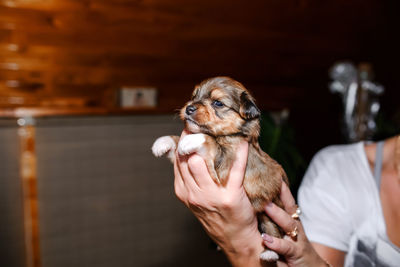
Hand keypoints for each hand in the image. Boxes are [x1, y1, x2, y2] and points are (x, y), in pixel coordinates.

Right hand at [173, 131, 264, 266]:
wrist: (235, 238)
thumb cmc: (216, 215)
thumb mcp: (196, 197)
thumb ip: (190, 176)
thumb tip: (190, 150)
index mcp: (183, 190)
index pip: (177, 158)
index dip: (183, 139)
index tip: (190, 125)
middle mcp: (193, 193)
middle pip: (186, 157)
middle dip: (193, 138)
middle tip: (205, 125)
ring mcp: (210, 195)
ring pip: (200, 160)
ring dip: (211, 143)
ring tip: (221, 132)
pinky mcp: (230, 196)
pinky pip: (234, 169)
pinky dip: (240, 153)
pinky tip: (244, 143)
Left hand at [262, 182, 328, 266]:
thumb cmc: (294, 246)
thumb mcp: (285, 229)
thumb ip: (275, 216)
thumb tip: (259, 202)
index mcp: (291, 218)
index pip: (286, 199)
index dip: (280, 187)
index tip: (271, 172)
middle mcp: (295, 225)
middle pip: (288, 206)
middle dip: (278, 195)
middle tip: (264, 183)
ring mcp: (296, 238)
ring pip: (288, 223)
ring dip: (277, 214)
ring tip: (266, 206)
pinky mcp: (296, 253)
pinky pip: (286, 246)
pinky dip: (276, 243)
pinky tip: (266, 240)